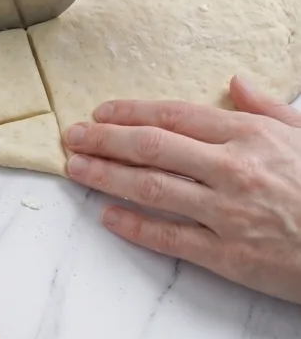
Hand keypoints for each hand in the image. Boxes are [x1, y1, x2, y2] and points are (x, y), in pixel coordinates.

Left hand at [63, 77, 300, 303]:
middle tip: (72, 136)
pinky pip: (170, 237)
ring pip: (151, 188)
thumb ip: (267, 107)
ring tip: (76, 170)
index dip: (132, 112)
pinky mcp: (229, 256)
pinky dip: (134, 226)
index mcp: (249, 135)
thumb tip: (235, 82)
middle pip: (152, 147)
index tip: (102, 112)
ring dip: (106, 176)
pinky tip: (107, 216)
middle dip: (105, 139)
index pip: (175, 116)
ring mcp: (227, 213)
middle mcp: (232, 169)